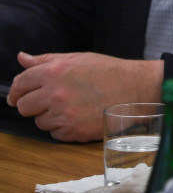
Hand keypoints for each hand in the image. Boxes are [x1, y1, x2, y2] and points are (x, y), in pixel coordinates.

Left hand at [7, 52, 163, 141]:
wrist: (136, 89)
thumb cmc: (109, 72)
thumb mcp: (78, 59)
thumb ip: (46, 60)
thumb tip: (22, 58)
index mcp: (54, 72)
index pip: (19, 84)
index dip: (17, 91)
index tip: (18, 96)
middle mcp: (55, 93)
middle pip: (24, 107)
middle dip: (33, 105)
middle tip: (50, 102)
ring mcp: (64, 114)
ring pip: (39, 122)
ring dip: (50, 117)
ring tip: (72, 107)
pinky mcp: (73, 131)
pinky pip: (55, 134)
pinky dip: (64, 128)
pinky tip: (79, 117)